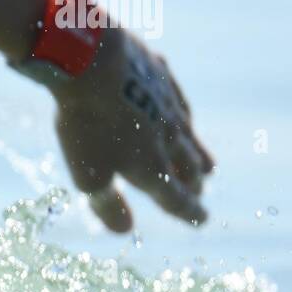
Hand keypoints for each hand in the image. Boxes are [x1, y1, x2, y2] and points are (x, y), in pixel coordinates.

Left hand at [52, 25, 214, 231]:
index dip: (189, 212)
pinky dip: (182, 117)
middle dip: (194, 183)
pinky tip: (181, 116)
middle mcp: (170, 138)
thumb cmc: (87, 124)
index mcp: (153, 167)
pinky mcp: (160, 76)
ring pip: (190, 135)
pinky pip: (178, 101)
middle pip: (189, 167)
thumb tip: (124, 230)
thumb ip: (107, 205)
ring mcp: (168, 105)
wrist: (92, 61)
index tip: (201, 219)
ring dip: (197, 153)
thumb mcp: (88, 174)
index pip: (177, 199)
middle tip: (198, 191)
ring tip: (205, 165)